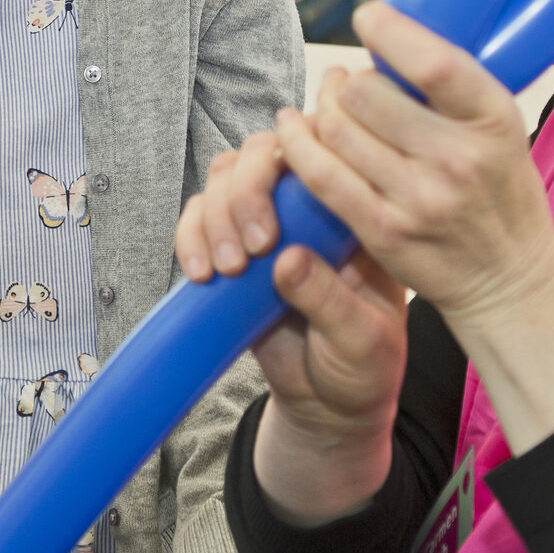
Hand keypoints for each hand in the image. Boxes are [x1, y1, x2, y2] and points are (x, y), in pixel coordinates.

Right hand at [180, 134, 408, 523]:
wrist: (328, 404)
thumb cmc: (362, 368)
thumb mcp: (363, 342)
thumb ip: (330, 301)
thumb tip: (287, 262)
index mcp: (357, 213)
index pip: (326, 148)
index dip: (294, 157)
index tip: (280, 215)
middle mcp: (311, 206)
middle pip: (264, 152)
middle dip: (247, 191)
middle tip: (255, 248)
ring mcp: (268, 222)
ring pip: (225, 175)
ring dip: (217, 214)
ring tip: (229, 270)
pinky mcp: (232, 246)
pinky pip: (198, 217)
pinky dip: (190, 237)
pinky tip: (202, 275)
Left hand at [285, 2, 553, 455]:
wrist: (509, 279)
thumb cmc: (501, 193)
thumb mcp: (501, 131)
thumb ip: (455, 91)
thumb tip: (392, 35)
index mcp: (494, 121)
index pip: (433, 64)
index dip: (389, 31)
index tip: (369, 17)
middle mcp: (458, 159)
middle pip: (367, 94)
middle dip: (347, 81)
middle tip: (346, 83)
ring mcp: (418, 198)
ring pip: (336, 129)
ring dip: (320, 109)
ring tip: (325, 105)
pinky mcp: (383, 230)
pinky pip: (322, 176)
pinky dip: (297, 146)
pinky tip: (292, 131)